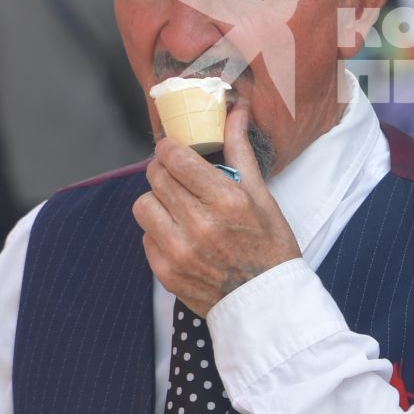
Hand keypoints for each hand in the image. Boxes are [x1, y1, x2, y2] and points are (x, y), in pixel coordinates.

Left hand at [132, 107, 300, 313]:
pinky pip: (146, 237)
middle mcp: (200, 225)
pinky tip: (179, 234)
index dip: (170, 148)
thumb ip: (240, 151)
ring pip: (143, 205)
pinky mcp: (165, 272)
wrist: (266, 303)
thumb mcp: (262, 196)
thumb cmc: (270, 246)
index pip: (177, 159)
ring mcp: (180, 251)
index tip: (173, 149)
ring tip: (175, 206)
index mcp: (227, 201)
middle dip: (163, 170)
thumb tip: (236, 110)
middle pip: (157, 178)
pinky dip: (158, 231)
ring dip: (157, 200)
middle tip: (176, 175)